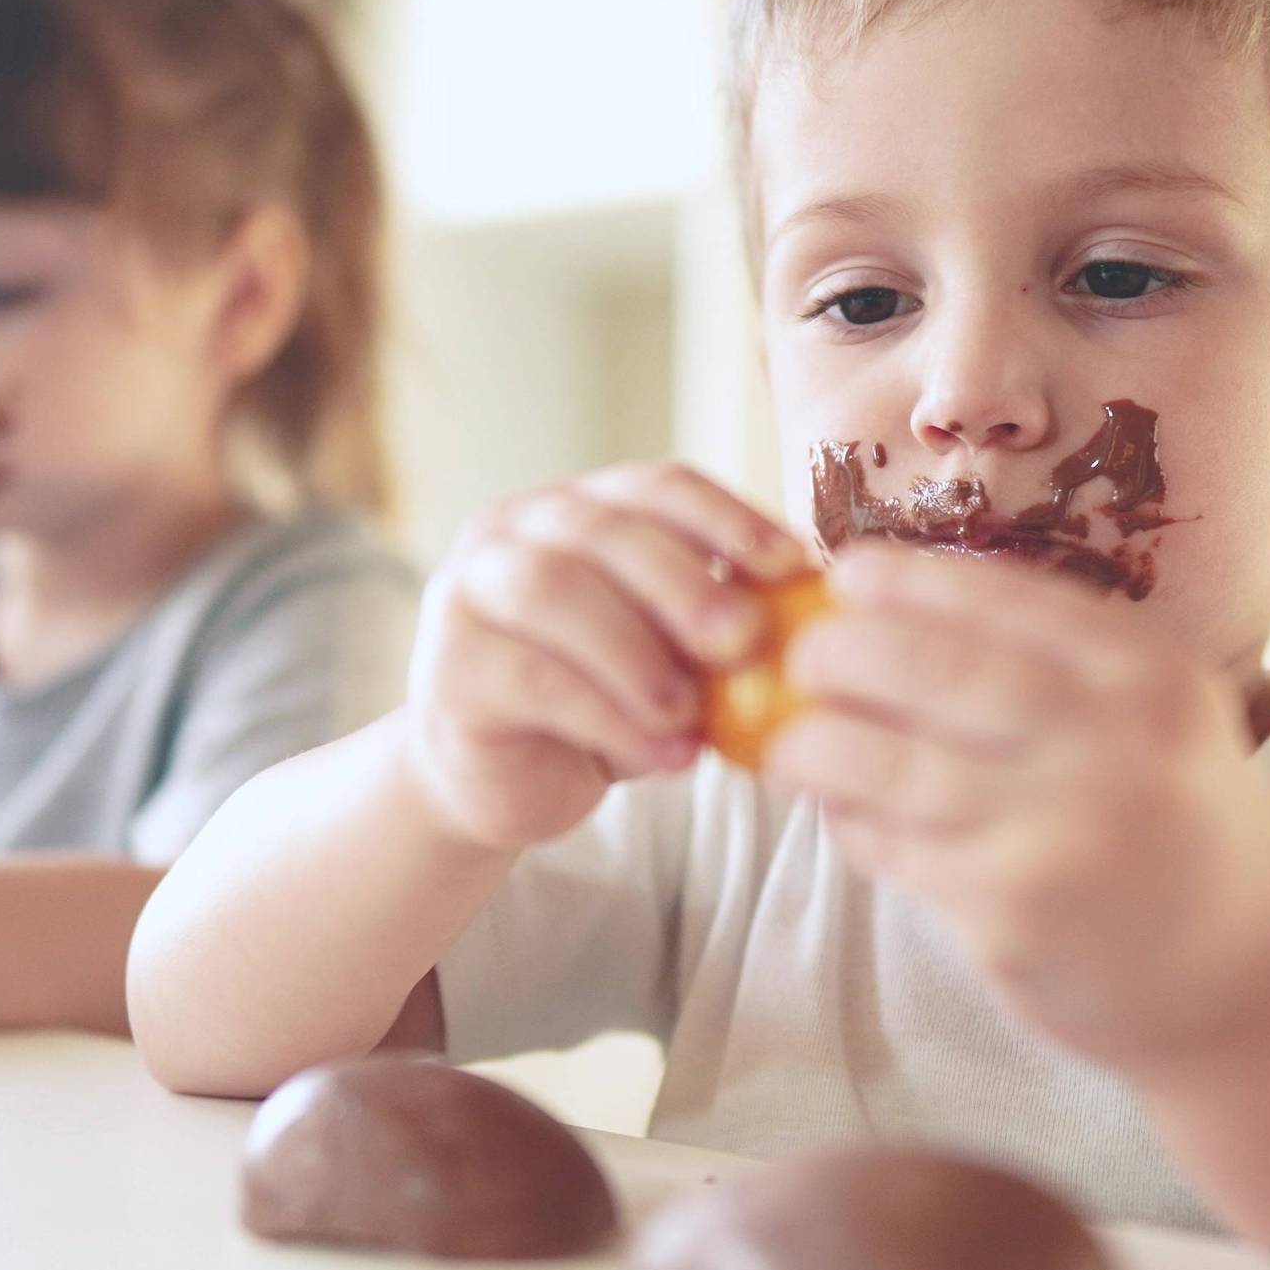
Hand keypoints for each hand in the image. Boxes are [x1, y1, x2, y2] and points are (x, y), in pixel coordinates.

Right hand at [403, 463, 809, 852]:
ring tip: (693, 710)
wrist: (501, 783)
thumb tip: (818, 604)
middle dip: (684, 582)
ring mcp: (471, 593)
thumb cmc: (600, 708)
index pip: (656, 486)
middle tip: (744, 639)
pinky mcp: (451, 668)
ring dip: (636, 650)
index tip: (793, 566)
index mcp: (577, 510)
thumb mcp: (667, 656)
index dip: (728, 518)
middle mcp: (513, 532)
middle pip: (604, 530)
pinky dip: (609, 718)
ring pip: (554, 592)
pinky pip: (535, 679)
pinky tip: (665, 755)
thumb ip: (714, 624)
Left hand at [766, 546, 1269, 1064]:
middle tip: (799, 660)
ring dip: (814, 748)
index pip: (996, 597)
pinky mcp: (1010, 914)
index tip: (845, 576)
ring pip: (888, 765)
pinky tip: (843, 816)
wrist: (1247, 983)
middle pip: (927, 669)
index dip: (902, 581)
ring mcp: (1058, 832)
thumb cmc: (1180, 831)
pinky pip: (895, 848)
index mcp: (1148, 676)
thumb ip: (1057, 664)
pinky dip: (851, 826)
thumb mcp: (1160, 719)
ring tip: (786, 746)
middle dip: (837, 655)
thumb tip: (896, 613)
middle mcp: (1111, 744)